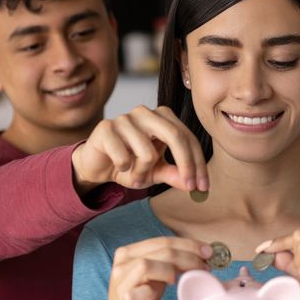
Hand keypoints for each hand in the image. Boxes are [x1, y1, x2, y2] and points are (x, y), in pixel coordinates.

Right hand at [72, 105, 208, 192]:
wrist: (96, 165)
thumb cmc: (129, 164)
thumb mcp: (156, 172)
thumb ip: (174, 174)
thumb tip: (192, 183)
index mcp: (161, 118)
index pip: (187, 137)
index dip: (198, 163)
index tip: (203, 187)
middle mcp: (145, 113)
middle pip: (175, 136)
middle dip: (186, 165)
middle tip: (188, 187)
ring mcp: (124, 118)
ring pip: (148, 152)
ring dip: (143, 173)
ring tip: (134, 176)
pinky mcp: (105, 127)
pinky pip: (123, 156)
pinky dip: (124, 169)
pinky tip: (117, 166)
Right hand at [91, 238, 210, 299]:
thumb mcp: (156, 276)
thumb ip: (169, 263)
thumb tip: (201, 254)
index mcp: (129, 253)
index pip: (163, 241)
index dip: (188, 244)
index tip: (208, 252)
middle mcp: (122, 263)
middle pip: (161, 251)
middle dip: (188, 256)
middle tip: (205, 266)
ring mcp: (121, 282)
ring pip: (147, 265)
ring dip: (172, 270)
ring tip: (182, 281)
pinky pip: (143, 291)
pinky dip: (155, 291)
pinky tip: (161, 296)